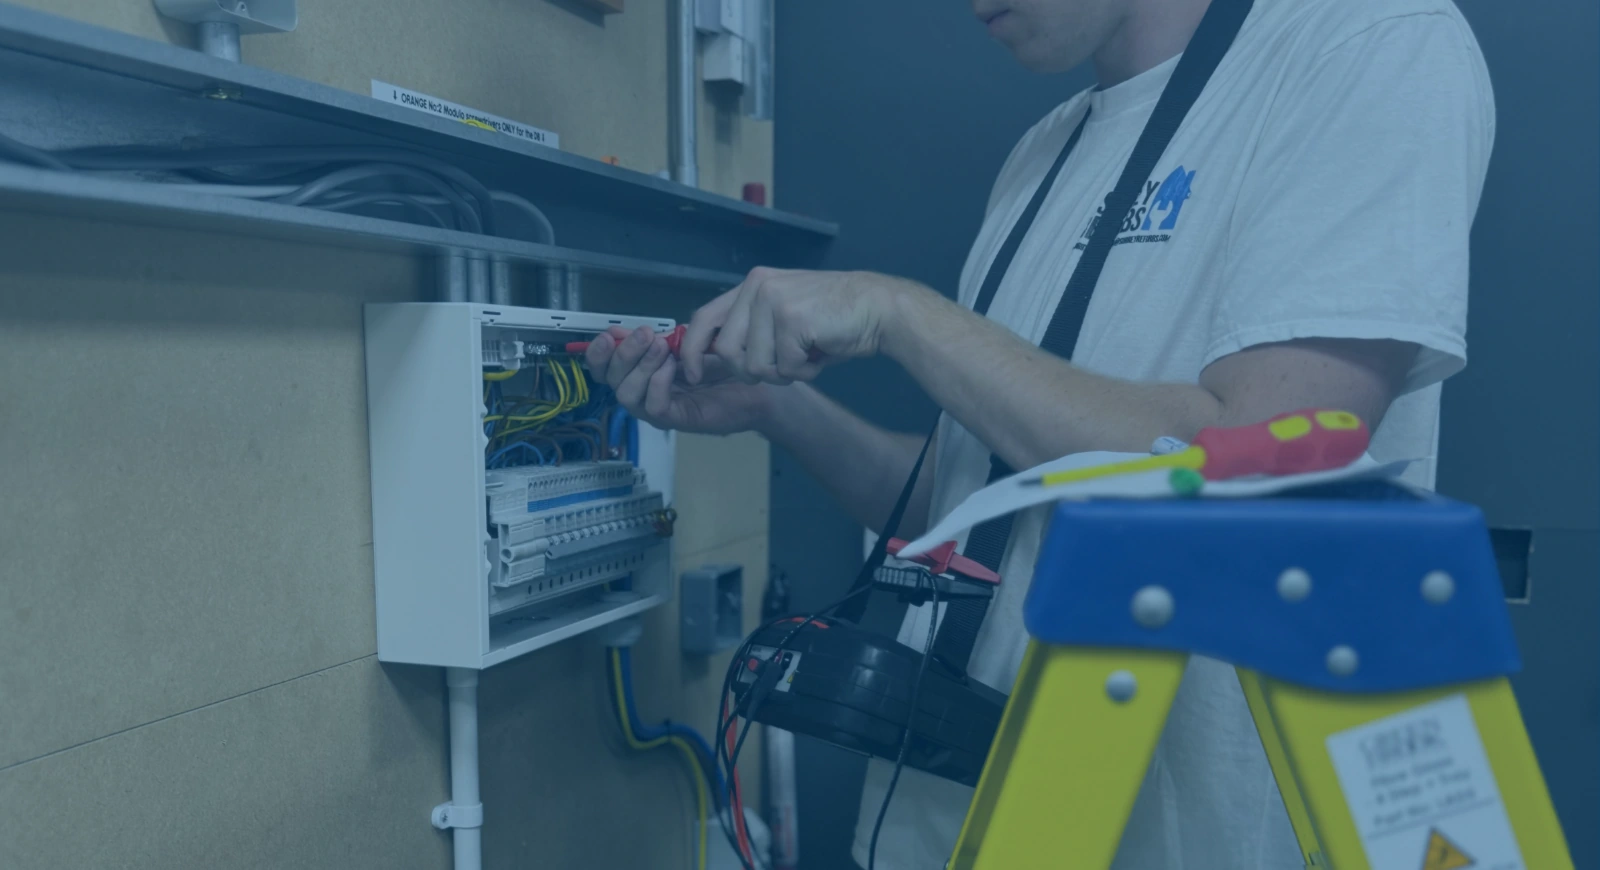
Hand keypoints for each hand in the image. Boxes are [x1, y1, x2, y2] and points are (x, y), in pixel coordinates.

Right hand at [583, 326, 772, 434]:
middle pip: (612, 381)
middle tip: (646, 334)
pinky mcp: (678, 419)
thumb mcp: (683, 342)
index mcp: (640, 373)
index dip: (599, 354)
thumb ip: (653, 338)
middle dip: (623, 354)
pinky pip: (654, 407)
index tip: (608, 335)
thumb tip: (617, 330)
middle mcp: (644, 393)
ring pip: (627, 395)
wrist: (757, 380)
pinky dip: (658, 384)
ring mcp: (659, 409)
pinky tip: (673, 367)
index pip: (605, 369)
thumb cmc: (721, 362)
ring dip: (640, 367)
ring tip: (661, 347)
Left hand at [680, 267, 916, 385]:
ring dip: (783, 373)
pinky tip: (821, 355)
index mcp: (752, 285)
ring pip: (755, 365)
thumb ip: (753, 328)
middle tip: (785, 366)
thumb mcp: (784, 316)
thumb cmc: (834, 319)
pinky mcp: (791, 318)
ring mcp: (773, 300)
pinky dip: (804, 373)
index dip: (694, 352)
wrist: (878, 308)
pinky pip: (784, 367)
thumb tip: (717, 355)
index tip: (695, 376)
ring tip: (807, 357)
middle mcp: (757, 286)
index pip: (704, 318)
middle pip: (726, 351)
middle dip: (753, 372)